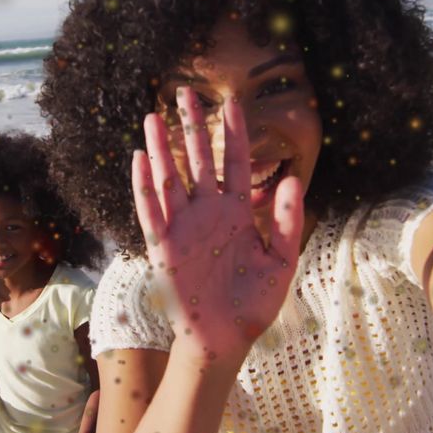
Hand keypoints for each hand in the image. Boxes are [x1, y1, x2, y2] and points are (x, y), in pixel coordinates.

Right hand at [130, 87, 304, 365]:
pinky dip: (144, 185)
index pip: (235, 162)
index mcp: (237, 212)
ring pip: (170, 177)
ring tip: (154, 115)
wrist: (226, 340)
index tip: (232, 101)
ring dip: (162, 148)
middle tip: (185, 92)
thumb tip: (292, 178)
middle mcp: (208, 212)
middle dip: (193, 126)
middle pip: (199, 160)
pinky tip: (140, 158)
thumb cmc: (255, 304)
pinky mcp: (164, 246)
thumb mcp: (282, 261)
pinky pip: (151, 211)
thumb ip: (288, 221)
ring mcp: (184, 227)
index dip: (233, 132)